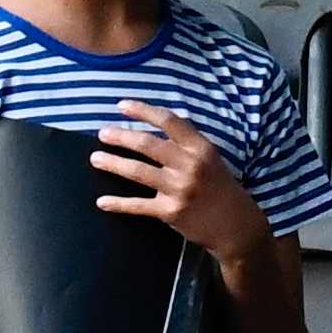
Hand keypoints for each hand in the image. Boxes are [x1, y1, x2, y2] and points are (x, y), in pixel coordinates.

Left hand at [94, 105, 275, 264]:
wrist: (236, 226)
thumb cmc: (221, 189)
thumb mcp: (211, 159)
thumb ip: (187, 144)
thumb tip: (157, 127)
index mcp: (200, 148)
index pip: (169, 121)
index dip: (143, 111)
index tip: (122, 105)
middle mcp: (189, 166)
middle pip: (148, 145)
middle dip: (121, 137)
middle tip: (103, 133)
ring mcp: (179, 189)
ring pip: (138, 172)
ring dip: (113, 164)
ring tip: (96, 158)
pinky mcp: (170, 212)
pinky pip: (138, 205)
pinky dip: (118, 204)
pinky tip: (102, 202)